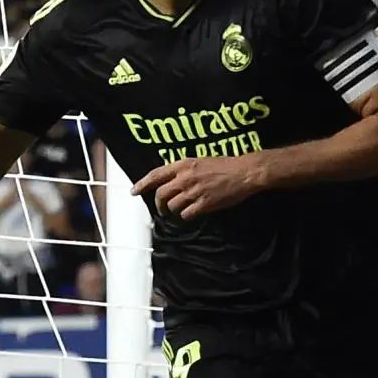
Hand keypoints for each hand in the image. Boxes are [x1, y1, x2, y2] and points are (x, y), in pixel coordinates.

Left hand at [132, 155, 266, 219]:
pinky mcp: (203, 204)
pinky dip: (186, 216)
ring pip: (172, 207)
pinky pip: (186, 215)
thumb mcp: (200, 161)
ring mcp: (194, 192)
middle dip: (159, 205)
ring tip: (180, 210)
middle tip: (162, 209)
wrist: (244, 172)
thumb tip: (171, 180)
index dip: (142, 184)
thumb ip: (184, 170)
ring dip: (173, 211)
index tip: (134, 191)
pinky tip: (192, 213)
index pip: (156, 175)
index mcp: (183, 165)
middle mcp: (185, 178)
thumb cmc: (225, 165)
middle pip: (160, 195)